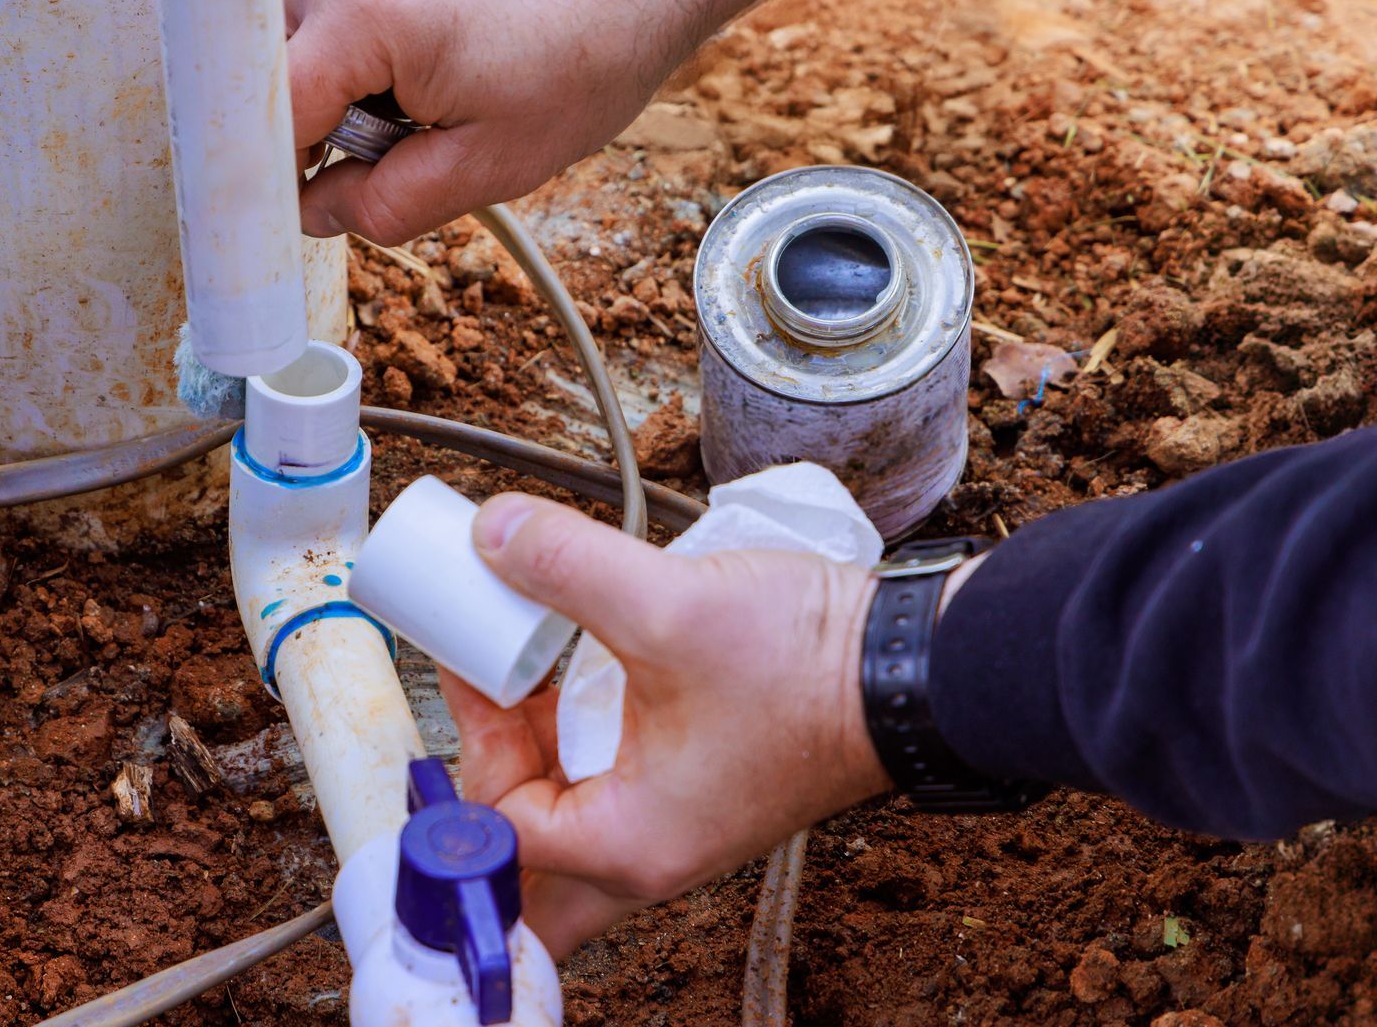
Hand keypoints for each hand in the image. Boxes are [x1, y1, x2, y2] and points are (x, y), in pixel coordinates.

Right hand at [283, 0, 884, 243]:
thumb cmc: (595, 46)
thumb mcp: (495, 162)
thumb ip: (388, 203)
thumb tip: (316, 213)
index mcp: (368, 12)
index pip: (270, 112)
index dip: (277, 172)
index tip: (298, 203)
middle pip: (269, 59)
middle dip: (313, 115)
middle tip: (396, 137)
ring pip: (294, 14)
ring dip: (333, 64)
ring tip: (423, 81)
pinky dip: (360, 19)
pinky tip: (436, 34)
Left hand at [437, 492, 891, 956]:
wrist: (914, 668)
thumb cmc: (812, 671)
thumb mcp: (669, 607)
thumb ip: (567, 567)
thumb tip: (491, 534)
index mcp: (627, 843)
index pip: (496, 827)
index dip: (468, 737)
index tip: (468, 659)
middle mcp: (645, 849)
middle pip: (521, 835)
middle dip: (489, 753)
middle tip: (481, 671)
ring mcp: (670, 819)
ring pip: (559, 801)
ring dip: (528, 731)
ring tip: (520, 646)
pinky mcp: (690, 782)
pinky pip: (603, 772)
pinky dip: (571, 723)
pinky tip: (569, 658)